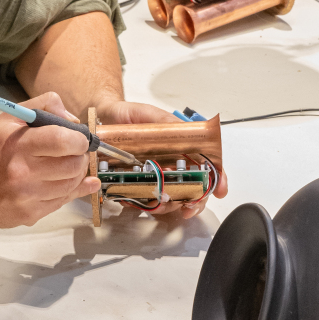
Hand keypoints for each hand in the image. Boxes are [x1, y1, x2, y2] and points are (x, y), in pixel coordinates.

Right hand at [0, 91, 96, 234]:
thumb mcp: (6, 119)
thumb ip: (42, 106)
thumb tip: (72, 120)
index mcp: (18, 145)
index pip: (63, 140)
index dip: (79, 139)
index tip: (79, 138)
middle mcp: (23, 173)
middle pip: (73, 164)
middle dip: (80, 156)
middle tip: (73, 152)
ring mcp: (27, 197)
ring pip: (72, 184)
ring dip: (76, 173)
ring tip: (66, 165)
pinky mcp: (30, 215)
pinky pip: (63, 201)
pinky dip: (70, 190)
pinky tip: (70, 183)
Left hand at [95, 99, 228, 219]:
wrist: (99, 120)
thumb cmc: (125, 115)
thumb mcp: (146, 113)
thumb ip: (165, 121)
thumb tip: (181, 129)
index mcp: (179, 146)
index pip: (205, 163)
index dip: (215, 177)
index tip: (219, 190)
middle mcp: (170, 162)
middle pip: (193, 186)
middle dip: (196, 200)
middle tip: (190, 206)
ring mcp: (155, 174)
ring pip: (172, 197)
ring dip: (171, 205)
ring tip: (163, 203)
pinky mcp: (137, 183)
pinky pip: (146, 200)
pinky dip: (146, 205)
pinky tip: (139, 200)